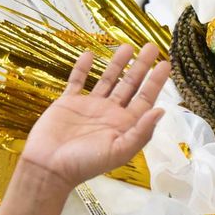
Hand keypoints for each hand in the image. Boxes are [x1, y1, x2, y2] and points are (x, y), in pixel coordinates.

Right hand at [19, 43, 167, 193]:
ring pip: (107, 80)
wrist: (49, 167)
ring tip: (127, 46)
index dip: (155, 82)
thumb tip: (161, 110)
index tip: (165, 63)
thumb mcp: (120, 150)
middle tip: (151, 47)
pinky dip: (83, 68)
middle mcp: (110, 113)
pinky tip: (90, 54)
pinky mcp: (68, 102)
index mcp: (125, 124)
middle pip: (129, 85)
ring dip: (117, 64)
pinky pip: (77, 81)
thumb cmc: (86, 163)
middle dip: (141, 66)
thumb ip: (141, 131)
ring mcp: (89, 106)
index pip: (145, 98)